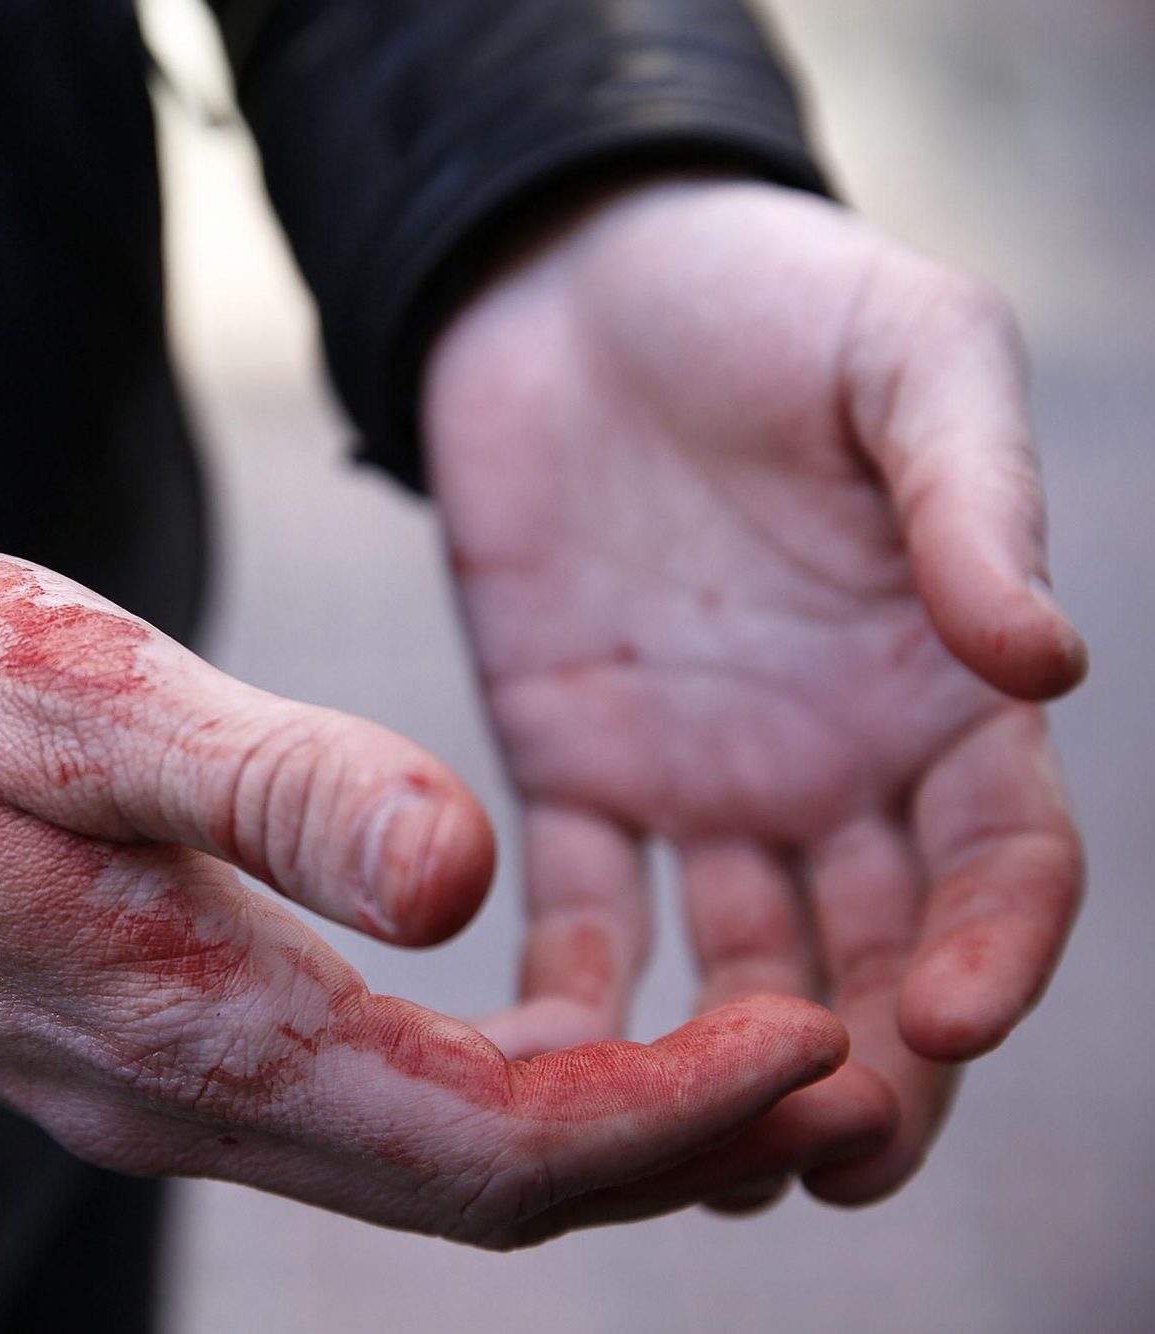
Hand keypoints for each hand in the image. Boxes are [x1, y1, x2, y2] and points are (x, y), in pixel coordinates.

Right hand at [0, 538, 889, 1246]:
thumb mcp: (85, 700)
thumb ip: (272, 785)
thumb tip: (466, 870)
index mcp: (193, 1029)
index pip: (487, 1143)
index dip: (665, 1112)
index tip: (809, 1045)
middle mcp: (190, 1104)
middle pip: (480, 1189)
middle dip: (668, 1147)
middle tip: (831, 1073)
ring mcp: (163, 1093)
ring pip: (426, 1164)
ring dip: (589, 1129)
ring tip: (732, 1055)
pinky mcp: (149, 1048)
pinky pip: (360, 1115)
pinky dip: (484, 1091)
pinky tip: (544, 1019)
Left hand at [424, 177, 1086, 1206]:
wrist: (574, 277)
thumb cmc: (767, 295)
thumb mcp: (907, 358)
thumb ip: (970, 507)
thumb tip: (1048, 670)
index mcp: (942, 687)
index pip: (1001, 859)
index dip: (994, 946)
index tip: (944, 1014)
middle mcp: (837, 763)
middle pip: (879, 956)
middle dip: (870, 1069)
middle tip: (832, 1158)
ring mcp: (703, 779)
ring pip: (742, 970)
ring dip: (731, 1075)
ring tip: (708, 1166)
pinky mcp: (572, 766)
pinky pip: (581, 908)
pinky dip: (575, 997)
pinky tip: (548, 1067)